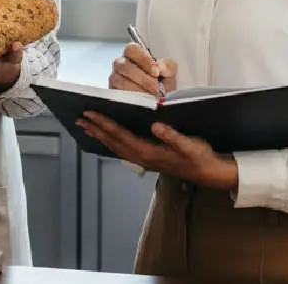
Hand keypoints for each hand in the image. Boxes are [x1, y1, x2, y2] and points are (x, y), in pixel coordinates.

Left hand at [76, 112, 238, 190]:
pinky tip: (106, 137)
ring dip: (100, 136)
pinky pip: (122, 150)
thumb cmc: (199, 156)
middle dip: (95, 129)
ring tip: (86, 126)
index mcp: (148, 152)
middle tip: (79, 118)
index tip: (90, 114)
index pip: (120, 135)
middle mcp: (141, 157)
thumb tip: (155, 126)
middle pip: (113, 142)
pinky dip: (110, 141)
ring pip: (115, 147)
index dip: (104, 124)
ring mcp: (143, 160)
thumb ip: (172, 136)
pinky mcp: (147, 159)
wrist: (208, 172)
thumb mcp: (190, 145)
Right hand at [109, 42, 177, 95]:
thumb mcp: (169, 74)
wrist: (159, 103)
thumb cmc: (162, 86)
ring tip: (151, 96)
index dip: (143, 59)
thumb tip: (160, 66)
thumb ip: (167, 67)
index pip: (132, 49)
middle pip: (124, 65)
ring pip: (121, 81)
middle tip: (156, 87)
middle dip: (143, 78)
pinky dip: (133, 98)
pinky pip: (119, 94)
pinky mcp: (113, 92)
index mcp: (134, 55)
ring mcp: (115, 78)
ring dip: (139, 90)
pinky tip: (143, 100)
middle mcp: (121, 65)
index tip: (156, 71)